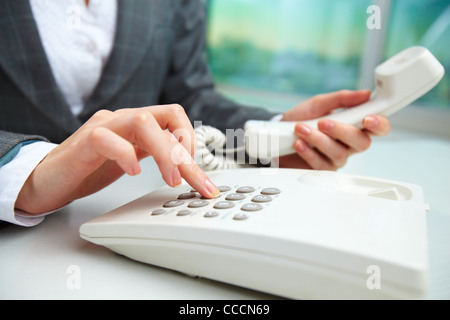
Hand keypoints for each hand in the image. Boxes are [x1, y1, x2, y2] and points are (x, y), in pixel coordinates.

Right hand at [15, 104, 219, 214]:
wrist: (47, 180)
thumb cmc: (89, 170)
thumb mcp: (133, 160)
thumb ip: (156, 154)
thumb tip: (189, 165)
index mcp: (136, 124)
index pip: (173, 117)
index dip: (191, 139)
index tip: (198, 172)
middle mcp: (121, 120)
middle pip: (165, 116)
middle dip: (185, 152)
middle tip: (191, 181)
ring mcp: (102, 128)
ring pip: (142, 121)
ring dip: (164, 152)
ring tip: (170, 179)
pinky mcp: (82, 143)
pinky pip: (106, 139)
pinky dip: (125, 154)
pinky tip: (132, 172)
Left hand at [278, 90, 390, 169]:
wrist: (276, 136)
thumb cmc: (300, 119)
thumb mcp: (318, 104)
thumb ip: (341, 99)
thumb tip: (365, 94)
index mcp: (353, 125)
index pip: (378, 128)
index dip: (380, 124)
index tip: (368, 118)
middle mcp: (348, 144)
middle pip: (362, 143)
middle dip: (343, 131)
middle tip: (324, 123)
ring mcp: (336, 158)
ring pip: (339, 153)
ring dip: (318, 140)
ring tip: (301, 129)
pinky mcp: (321, 170)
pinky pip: (321, 164)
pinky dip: (308, 152)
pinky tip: (298, 143)